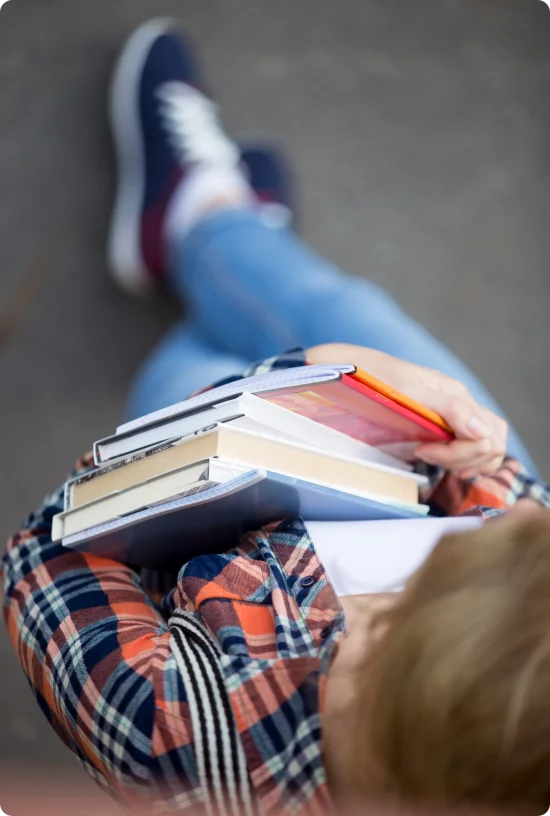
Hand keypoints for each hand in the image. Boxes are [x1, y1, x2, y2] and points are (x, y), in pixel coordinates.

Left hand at [306, 343, 507, 477]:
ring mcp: (453, 412)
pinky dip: (466, 458)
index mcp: (455, 395)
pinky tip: (442, 460)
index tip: (421, 450)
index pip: (486, 439)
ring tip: (435, 459)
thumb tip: (482, 433)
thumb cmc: (371, 378)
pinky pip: (473, 443)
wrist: (348, 367)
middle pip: (492, 443)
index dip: (458, 453)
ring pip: (488, 445)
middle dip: (466, 459)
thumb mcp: (407, 392)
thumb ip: (448, 410)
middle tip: (426, 456)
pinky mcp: (442, 421)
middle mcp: (460, 403)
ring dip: (469, 461)